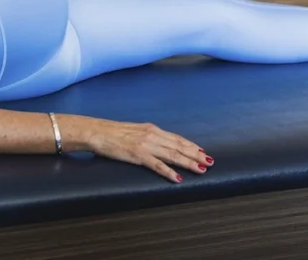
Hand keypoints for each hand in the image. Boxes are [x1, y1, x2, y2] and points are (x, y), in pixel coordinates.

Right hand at [73, 116, 211, 182]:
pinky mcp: (138, 155)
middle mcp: (152, 135)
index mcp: (151, 129)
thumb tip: (157, 144)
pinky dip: (169, 172)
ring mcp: (146, 145)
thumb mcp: (134, 131)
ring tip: (201, 169)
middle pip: (179, 146)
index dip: (191, 145)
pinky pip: (157, 165)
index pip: (176, 138)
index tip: (202, 151)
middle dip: (196, 154)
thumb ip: (147, 137)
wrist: (97, 132)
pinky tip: (178, 178)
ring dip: (189, 162)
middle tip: (210, 161)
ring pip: (173, 155)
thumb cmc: (112, 133)